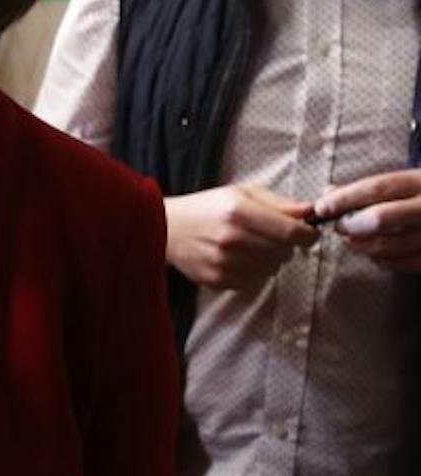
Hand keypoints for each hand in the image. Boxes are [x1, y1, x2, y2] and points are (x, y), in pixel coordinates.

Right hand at [164, 184, 315, 288]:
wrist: (165, 228)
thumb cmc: (207, 207)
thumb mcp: (241, 194)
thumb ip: (278, 203)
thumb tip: (310, 211)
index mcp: (239, 212)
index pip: (291, 233)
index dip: (308, 235)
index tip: (308, 233)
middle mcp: (231, 239)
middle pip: (284, 253)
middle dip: (286, 246)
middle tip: (272, 237)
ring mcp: (223, 262)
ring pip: (271, 269)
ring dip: (269, 260)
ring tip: (252, 247)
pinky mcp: (217, 279)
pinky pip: (253, 281)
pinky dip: (253, 271)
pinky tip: (238, 259)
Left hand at [315, 169, 420, 271]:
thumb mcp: (413, 182)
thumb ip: (374, 188)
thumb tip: (328, 192)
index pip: (378, 188)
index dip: (345, 198)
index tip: (322, 207)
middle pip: (380, 218)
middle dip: (351, 224)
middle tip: (339, 227)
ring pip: (390, 245)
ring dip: (362, 246)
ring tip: (352, 241)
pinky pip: (405, 263)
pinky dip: (384, 260)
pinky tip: (375, 255)